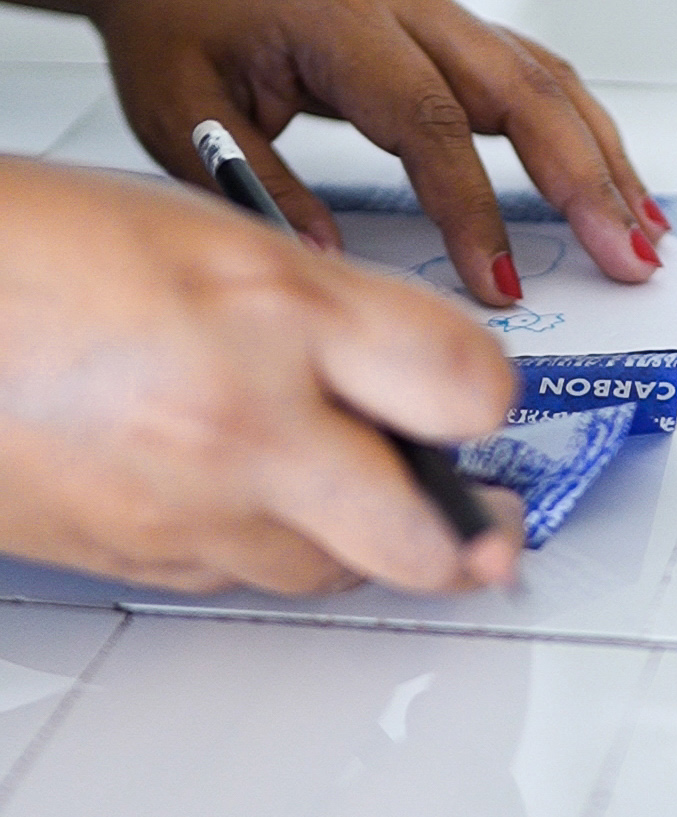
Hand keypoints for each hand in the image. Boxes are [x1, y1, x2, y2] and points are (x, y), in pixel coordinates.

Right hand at [0, 160, 520, 594]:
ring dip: (369, 541)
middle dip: (472, 533)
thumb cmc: (42, 251)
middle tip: (491, 520)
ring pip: (338, 571)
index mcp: (277, 310)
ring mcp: (189, 506)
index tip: (486, 400)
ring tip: (365, 495)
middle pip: (426, 535)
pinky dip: (278, 546)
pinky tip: (264, 495)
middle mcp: (244, 419)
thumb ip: (334, 312)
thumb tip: (414, 374)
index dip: (492, 397)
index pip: (466, 385)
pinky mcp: (140, 559)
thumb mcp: (219, 239)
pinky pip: (250, 577)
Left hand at [97, 0, 669, 306]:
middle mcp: (403, 0)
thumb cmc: (175, 32)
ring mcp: (435, 5)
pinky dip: (581, 131)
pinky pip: (534, 75)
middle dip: (586, 181)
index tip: (500, 286)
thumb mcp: (186, 119)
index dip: (473, 210)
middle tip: (630, 258)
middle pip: (521, 89)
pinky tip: (611, 180)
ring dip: (604, 157)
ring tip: (646, 231)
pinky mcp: (449, 25)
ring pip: (545, 79)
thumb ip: (261, 185)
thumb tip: (334, 263)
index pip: (429, 122)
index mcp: (336, 18)